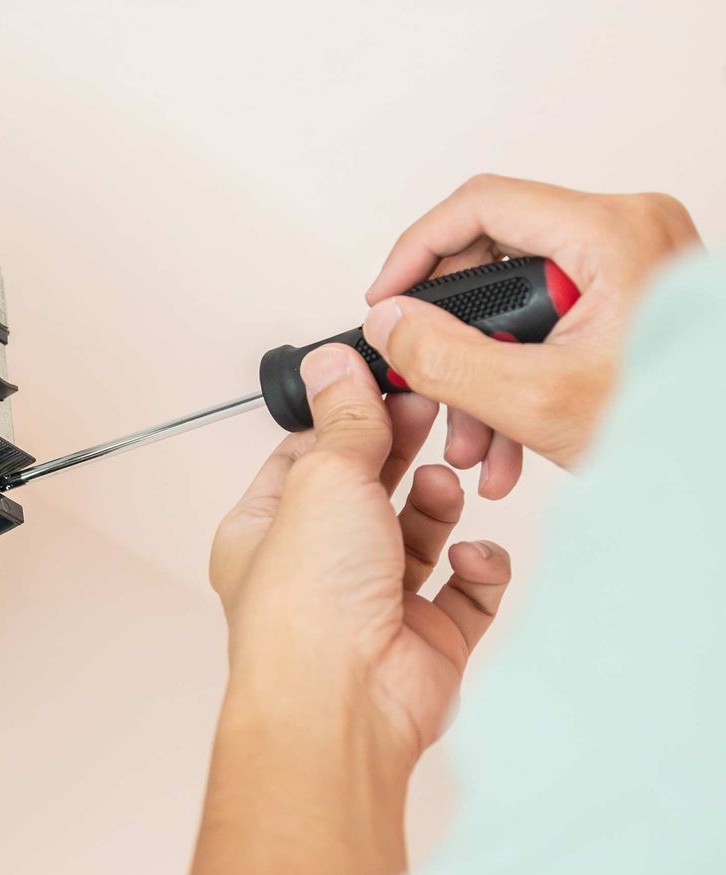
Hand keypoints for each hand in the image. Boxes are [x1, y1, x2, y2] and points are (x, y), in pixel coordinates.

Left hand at [210, 345, 511, 766]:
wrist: (343, 703)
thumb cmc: (306, 605)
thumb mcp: (320, 480)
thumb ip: (341, 420)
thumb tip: (333, 364)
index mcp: (265, 532)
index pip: (305, 457)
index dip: (349, 416)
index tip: (390, 381)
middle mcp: (316, 568)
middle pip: (368, 489)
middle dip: (402, 451)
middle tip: (431, 414)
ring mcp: (373, 605)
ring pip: (420, 534)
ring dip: (437, 504)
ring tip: (439, 491)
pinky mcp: (427, 639)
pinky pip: (466, 590)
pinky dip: (478, 568)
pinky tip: (469, 559)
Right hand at [362, 175, 700, 496]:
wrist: (719, 464)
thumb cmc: (673, 428)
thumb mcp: (534, 399)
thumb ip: (444, 358)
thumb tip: (388, 324)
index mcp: (612, 232)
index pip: (480, 206)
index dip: (416, 253)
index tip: (385, 303)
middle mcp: (626, 231)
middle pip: (493, 257)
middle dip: (452, 338)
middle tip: (425, 384)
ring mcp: (631, 261)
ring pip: (516, 301)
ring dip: (480, 373)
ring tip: (473, 441)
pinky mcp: (628, 296)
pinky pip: (548, 322)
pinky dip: (517, 375)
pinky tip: (507, 439)